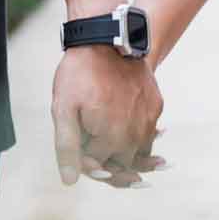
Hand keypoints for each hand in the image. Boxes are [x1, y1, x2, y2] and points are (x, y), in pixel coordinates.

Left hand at [51, 46, 162, 187]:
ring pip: (138, 152)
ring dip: (127, 155)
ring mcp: (148, 119)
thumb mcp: (63, 108)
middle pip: (121, 164)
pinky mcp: (155, 106)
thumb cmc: (79, 74)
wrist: (106, 38)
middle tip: (96, 150)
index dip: (85, 162)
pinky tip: (131, 134)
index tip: (78, 150)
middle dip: (107, 162)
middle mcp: (133, 133)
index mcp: (110, 136)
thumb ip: (67, 147)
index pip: (98, 167)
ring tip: (119, 152)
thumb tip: (70, 181)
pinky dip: (140, 138)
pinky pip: (149, 133)